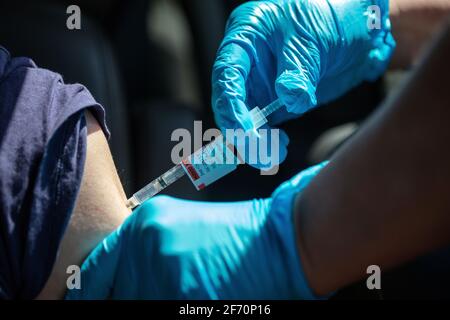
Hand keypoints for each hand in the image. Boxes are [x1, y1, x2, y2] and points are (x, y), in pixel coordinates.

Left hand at [65, 162, 327, 298]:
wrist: (278, 240)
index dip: (90, 292)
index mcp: (144, 224)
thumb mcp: (180, 228)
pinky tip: (198, 297)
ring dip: (155, 300)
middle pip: (117, 295)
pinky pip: (161, 309)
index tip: (87, 301)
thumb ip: (144, 251)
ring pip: (138, 304)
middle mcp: (146, 247)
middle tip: (158, 291)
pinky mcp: (183, 301)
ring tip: (188, 290)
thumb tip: (123, 281)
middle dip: (130, 297)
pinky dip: (179, 305)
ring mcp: (163, 276)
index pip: (96, 269)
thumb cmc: (233, 235)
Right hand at [212, 0, 394, 167]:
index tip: (244, 130)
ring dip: (255, 141)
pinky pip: (265, 126)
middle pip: (230, 100)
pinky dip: (269, 140)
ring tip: (272, 156)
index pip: (227, 73)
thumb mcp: (312, 38)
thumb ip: (298, 71)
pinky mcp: (276, 101)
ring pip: (245, 118)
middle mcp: (248, 62)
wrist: (361, 28)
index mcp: (246, 36)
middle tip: (258, 152)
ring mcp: (261, 83)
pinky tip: (279, 148)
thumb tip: (290, 99)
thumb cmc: (332, 16)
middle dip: (241, 129)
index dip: (231, 104)